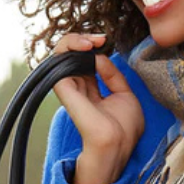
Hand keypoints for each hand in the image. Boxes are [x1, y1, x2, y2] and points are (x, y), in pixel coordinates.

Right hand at [50, 32, 144, 183]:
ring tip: (92, 41)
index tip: (105, 42)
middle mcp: (78, 89)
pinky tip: (86, 46)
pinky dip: (70, 45)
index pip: (85, 62)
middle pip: (72, 55)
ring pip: (62, 52)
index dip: (94, 48)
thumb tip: (100, 57)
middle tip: (100, 39)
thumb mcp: (126, 95)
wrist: (115, 144)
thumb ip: (113, 75)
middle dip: (85, 40)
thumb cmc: (124, 129)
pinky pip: (57, 58)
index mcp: (92, 92)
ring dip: (76, 39)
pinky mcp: (62, 86)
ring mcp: (69, 87)